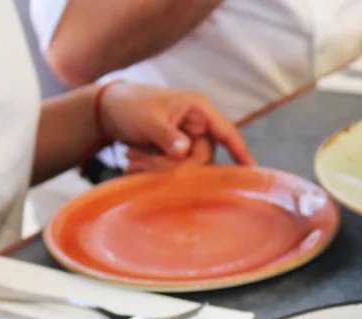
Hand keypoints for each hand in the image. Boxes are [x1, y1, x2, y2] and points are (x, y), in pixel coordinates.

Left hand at [99, 82, 255, 167]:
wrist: (108, 110)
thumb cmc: (130, 105)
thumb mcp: (148, 119)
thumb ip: (167, 136)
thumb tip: (185, 151)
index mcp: (199, 110)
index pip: (228, 132)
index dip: (241, 151)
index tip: (253, 169)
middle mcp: (199, 125)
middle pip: (203, 158)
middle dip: (173, 165)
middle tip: (139, 161)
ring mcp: (189, 140)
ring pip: (188, 167)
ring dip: (159, 168)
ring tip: (131, 159)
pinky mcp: (178, 152)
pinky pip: (176, 170)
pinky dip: (155, 169)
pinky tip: (134, 161)